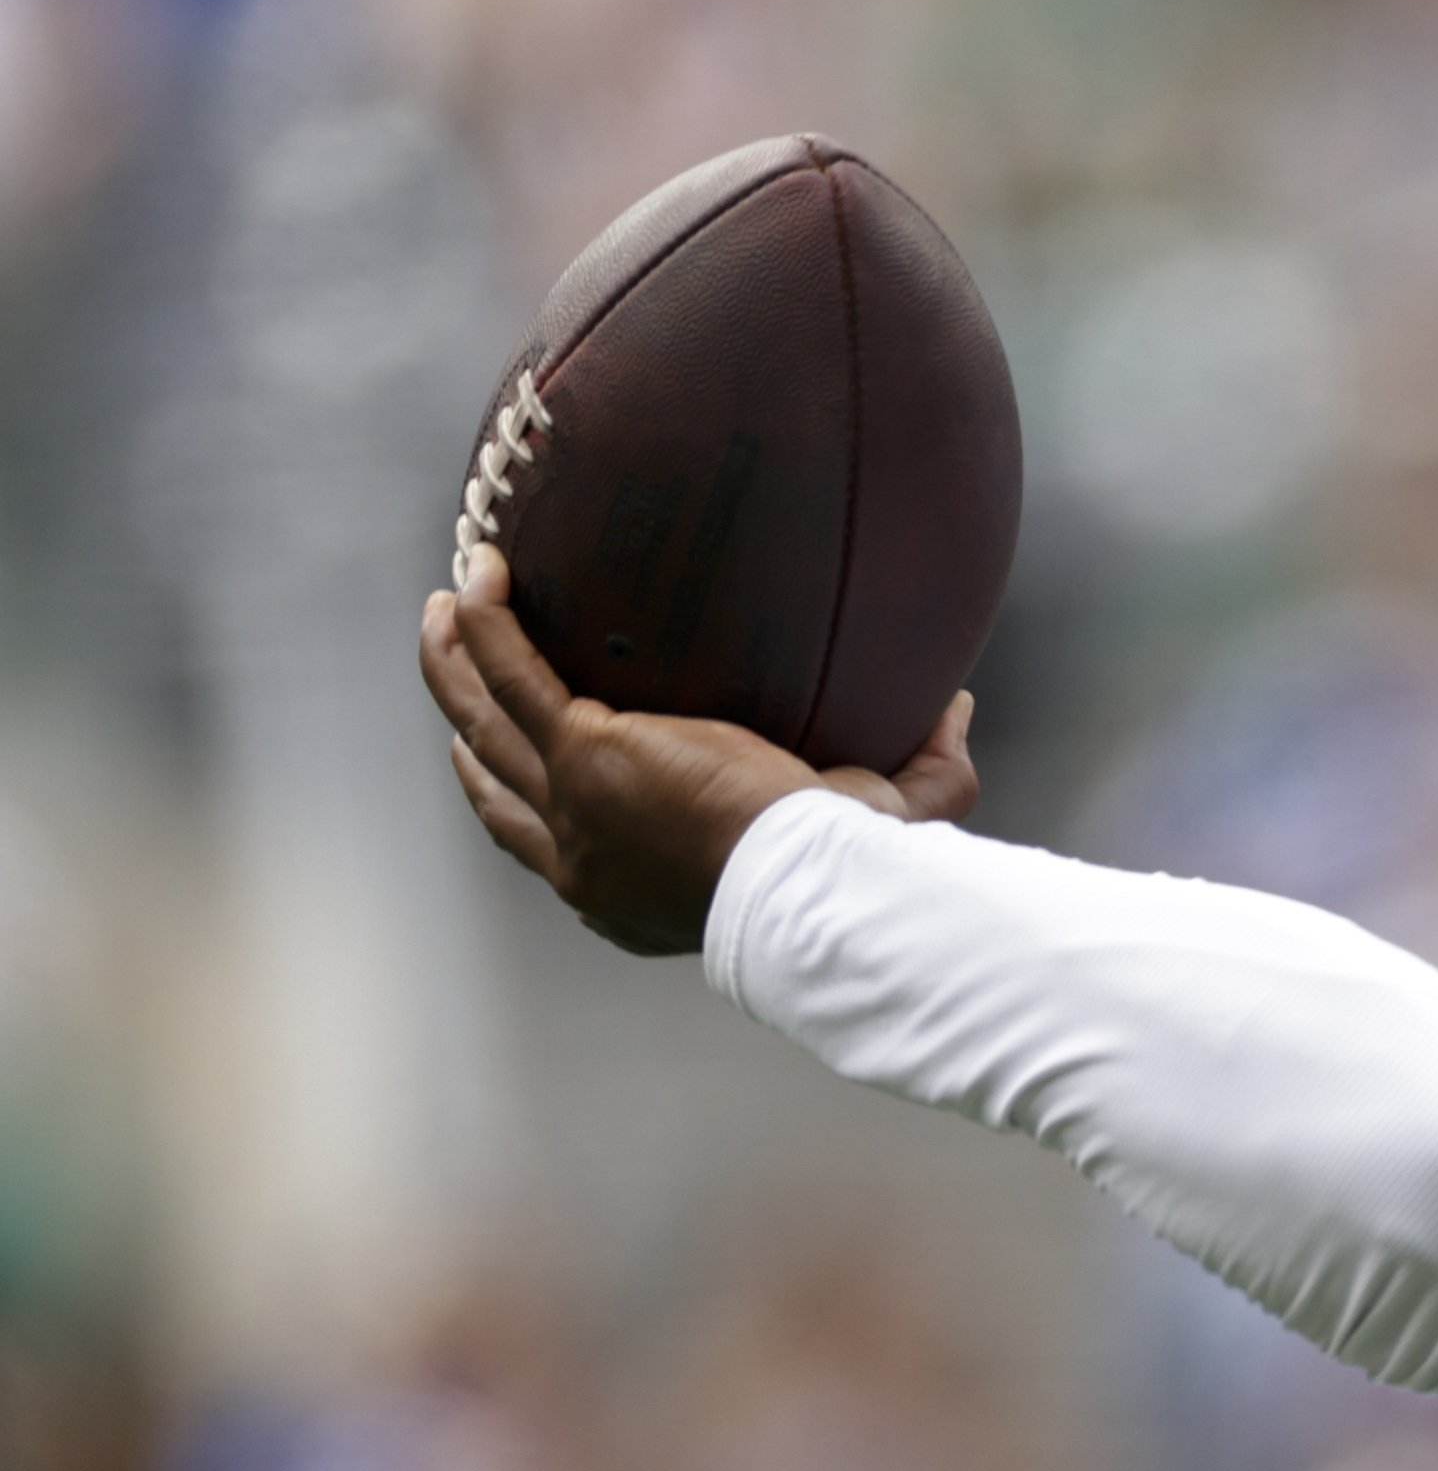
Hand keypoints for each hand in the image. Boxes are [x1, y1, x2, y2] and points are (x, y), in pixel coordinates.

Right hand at [416, 545, 977, 955]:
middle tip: (458, 671)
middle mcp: (583, 859)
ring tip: (446, 613)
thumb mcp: (878, 827)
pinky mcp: (586, 749)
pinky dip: (489, 624)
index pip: (551, 846)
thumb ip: (922, 775)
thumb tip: (957, 712)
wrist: (817, 892)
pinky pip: (513, 671)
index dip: (518, 800)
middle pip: (496, 784)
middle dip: (468, 727)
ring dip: (456, 664)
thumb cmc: (850, 881)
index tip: (513, 754)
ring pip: (484, 722)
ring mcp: (575, 804)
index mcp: (625, 895)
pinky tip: (479, 575)